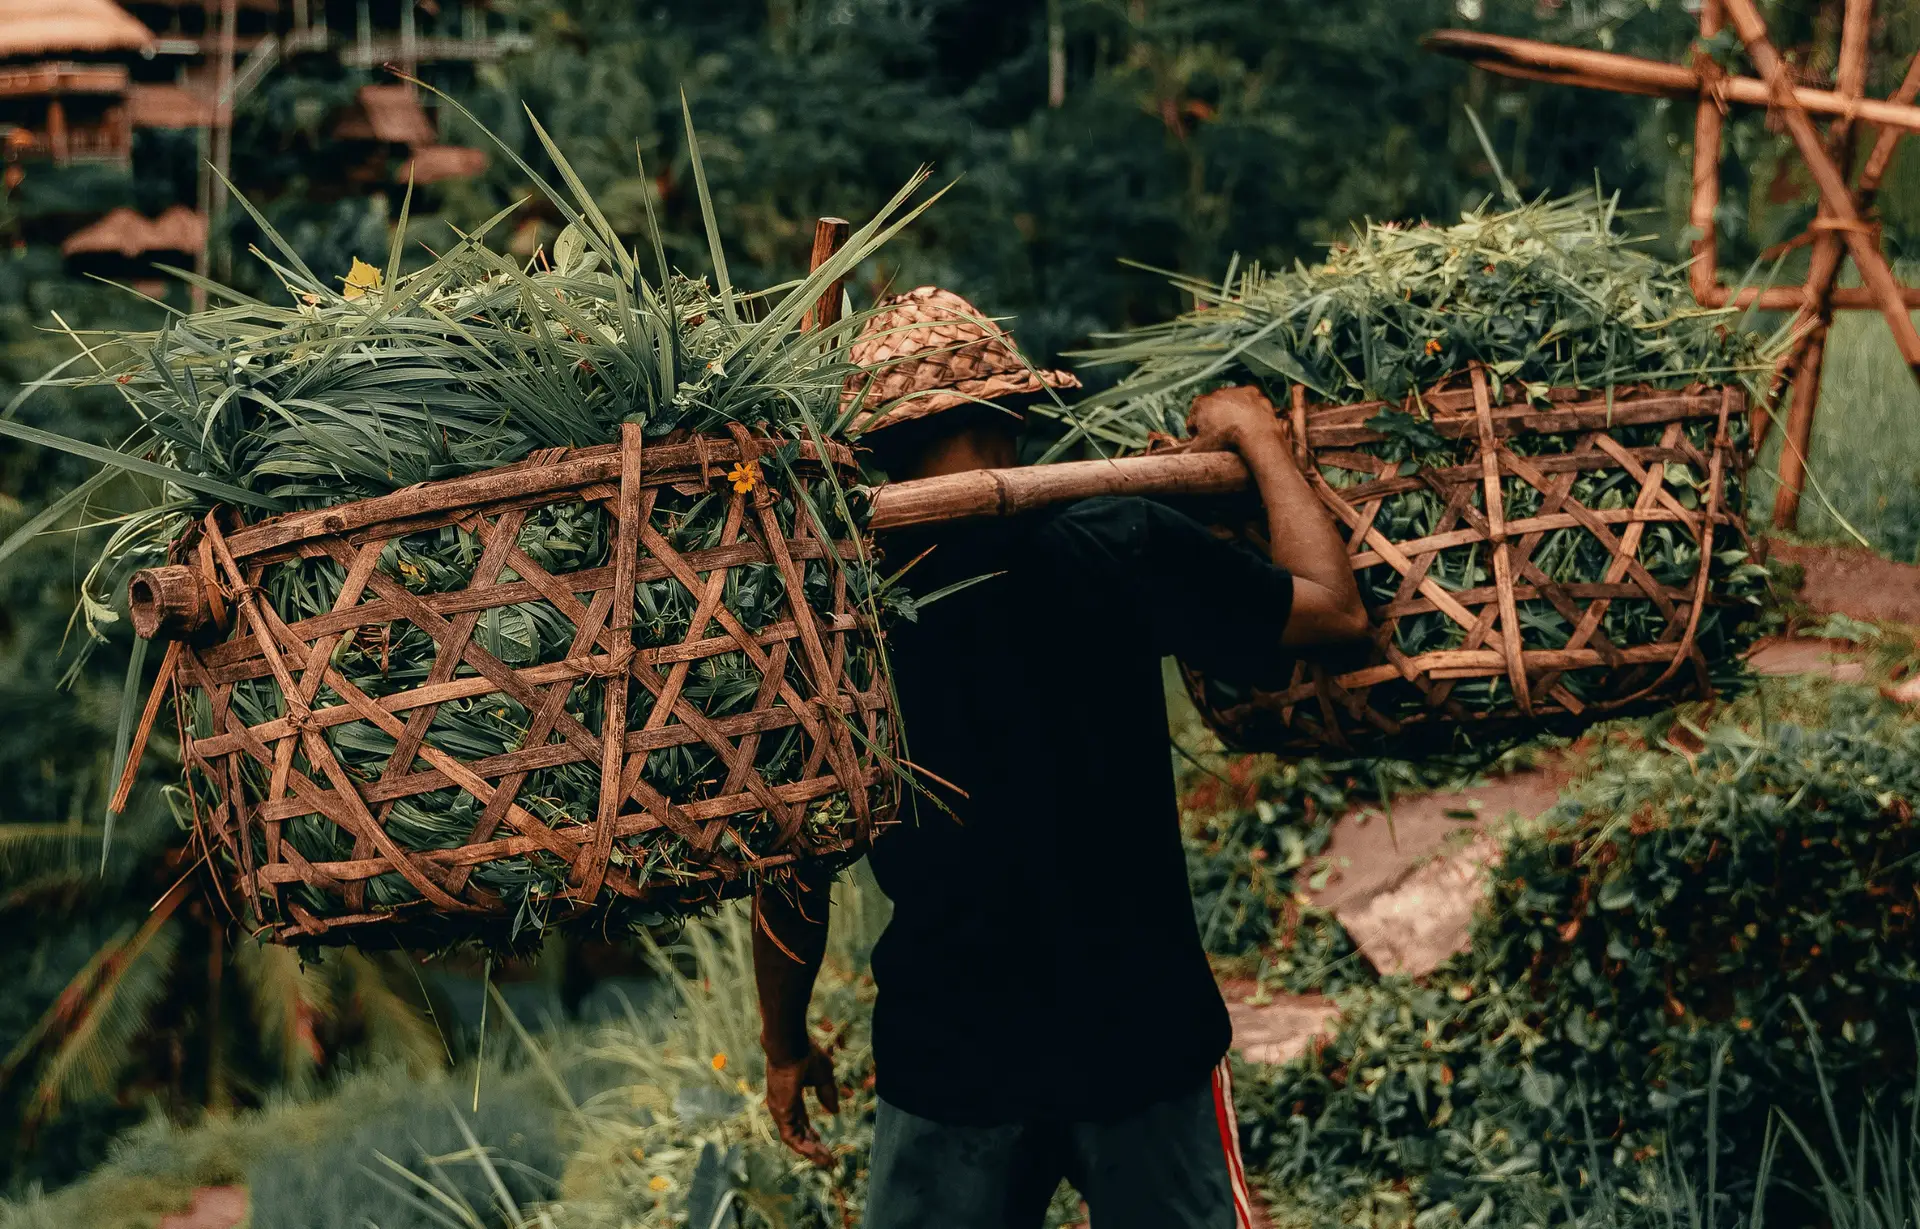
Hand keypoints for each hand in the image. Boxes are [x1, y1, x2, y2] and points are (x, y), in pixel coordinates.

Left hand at [765, 1043, 840, 1166]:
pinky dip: (805, 1147)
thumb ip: (828, 1094)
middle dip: (813, 1147)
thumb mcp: (824, 1077)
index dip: (812, 1133)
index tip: (824, 1143)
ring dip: (812, 1151)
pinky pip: (792, 1137)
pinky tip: (818, 1153)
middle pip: (798, 1132)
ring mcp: (781, 1110)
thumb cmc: (806, 1055)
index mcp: (791, 1096)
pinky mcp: (781, 1113)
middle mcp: (783, 1106)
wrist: (792, 1046)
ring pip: (795, 1139)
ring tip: (827, 1161)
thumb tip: (834, 1112)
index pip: (800, 1120)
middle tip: (828, 1159)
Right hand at [1187, 385, 1289, 456]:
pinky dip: (1249, 410)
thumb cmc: (1227, 440)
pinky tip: (1251, 423)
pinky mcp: (1253, 393)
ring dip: (1232, 413)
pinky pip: (1248, 401)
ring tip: (1237, 430)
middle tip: (1220, 436)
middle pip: (1212, 409)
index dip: (1196, 431)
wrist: (1256, 433)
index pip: (1193, 419)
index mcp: (1200, 405)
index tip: (1202, 440)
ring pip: (1231, 403)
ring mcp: (1236, 391)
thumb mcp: (1202, 449)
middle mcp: (1216, 393)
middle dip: (1214, 420)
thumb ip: (1189, 450)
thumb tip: (1183, 455)